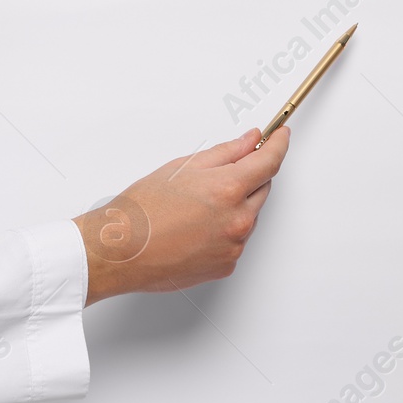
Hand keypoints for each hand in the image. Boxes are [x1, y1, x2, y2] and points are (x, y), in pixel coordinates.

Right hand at [75, 126, 290, 304]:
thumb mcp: (181, 168)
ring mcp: (234, 246)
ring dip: (234, 206)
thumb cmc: (141, 210)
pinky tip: (194, 229)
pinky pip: (236, 241)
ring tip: (194, 208)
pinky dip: (224, 231)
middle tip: (215, 176)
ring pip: (248, 216)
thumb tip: (250, 141)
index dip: (279, 145)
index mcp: (228, 189)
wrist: (120, 251)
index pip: (269, 162)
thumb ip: (225, 153)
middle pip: (262, 189)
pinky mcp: (227, 265)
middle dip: (248, 178)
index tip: (281, 136)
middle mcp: (237, 220)